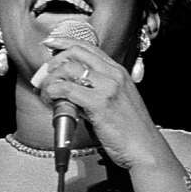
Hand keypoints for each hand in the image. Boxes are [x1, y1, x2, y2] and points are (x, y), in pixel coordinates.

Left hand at [31, 36, 174, 170]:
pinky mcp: (99, 103)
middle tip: (45, 77)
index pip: (88, 47)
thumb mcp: (118, 101)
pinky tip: (51, 101)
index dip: (65, 43)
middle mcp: (114, 75)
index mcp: (119, 72)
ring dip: (50, 80)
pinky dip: (53, 92)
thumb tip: (71, 91)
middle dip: (54, 62)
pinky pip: (66, 89)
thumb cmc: (132, 131)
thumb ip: (97, 91)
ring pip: (68, 69)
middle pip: (76, 52)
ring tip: (46, 94)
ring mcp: (108, 87)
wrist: (146, 149)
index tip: (51, 44)